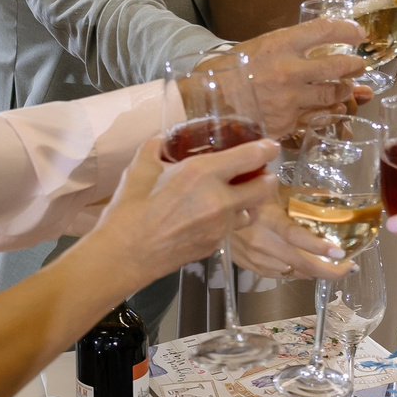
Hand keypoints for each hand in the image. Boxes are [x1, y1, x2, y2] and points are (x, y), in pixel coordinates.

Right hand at [78, 133, 281, 285]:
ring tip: (240, 196)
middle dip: (267, 178)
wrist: (125, 256)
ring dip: (252, 202)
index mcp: (202, 174)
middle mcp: (220, 200)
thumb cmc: (128, 211)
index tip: (271, 146)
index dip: (266, 149)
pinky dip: (231, 220)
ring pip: (252, 211)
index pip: (249, 157)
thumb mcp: (139, 169)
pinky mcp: (215, 246)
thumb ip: (155, 149)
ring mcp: (220, 227)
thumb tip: (162, 140)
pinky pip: (232, 229)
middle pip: (264, 188)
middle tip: (261, 173)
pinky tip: (216, 217)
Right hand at [230, 16, 364, 132]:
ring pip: (333, 95)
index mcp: (279, 45)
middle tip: (359, 65)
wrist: (202, 107)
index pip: (324, 30)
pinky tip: (332, 110)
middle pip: (338, 66)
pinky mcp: (288, 124)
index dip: (347, 30)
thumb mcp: (252, 47)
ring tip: (347, 88)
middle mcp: (289, 71)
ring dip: (345, 91)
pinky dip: (328, 113)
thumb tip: (308, 47)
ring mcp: (290, 100)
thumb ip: (282, 47)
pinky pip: (317, 118)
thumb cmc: (222, 74)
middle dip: (354, 65)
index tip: (357, 33)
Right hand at [231, 198, 354, 280]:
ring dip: (314, 271)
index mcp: (268, 219)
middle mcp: (261, 242)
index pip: (296, 236)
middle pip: (301, 264)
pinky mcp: (250, 267)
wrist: (214, 209)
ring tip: (330, 265)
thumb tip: (336, 198)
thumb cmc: (249, 194)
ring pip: (293, 272)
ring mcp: (254, 258)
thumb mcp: (277, 189)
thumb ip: (306, 195)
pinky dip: (296, 271)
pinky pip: (280, 275)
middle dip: (329, 270)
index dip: (319, 246)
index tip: (341, 253)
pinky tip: (305, 265)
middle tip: (349, 268)